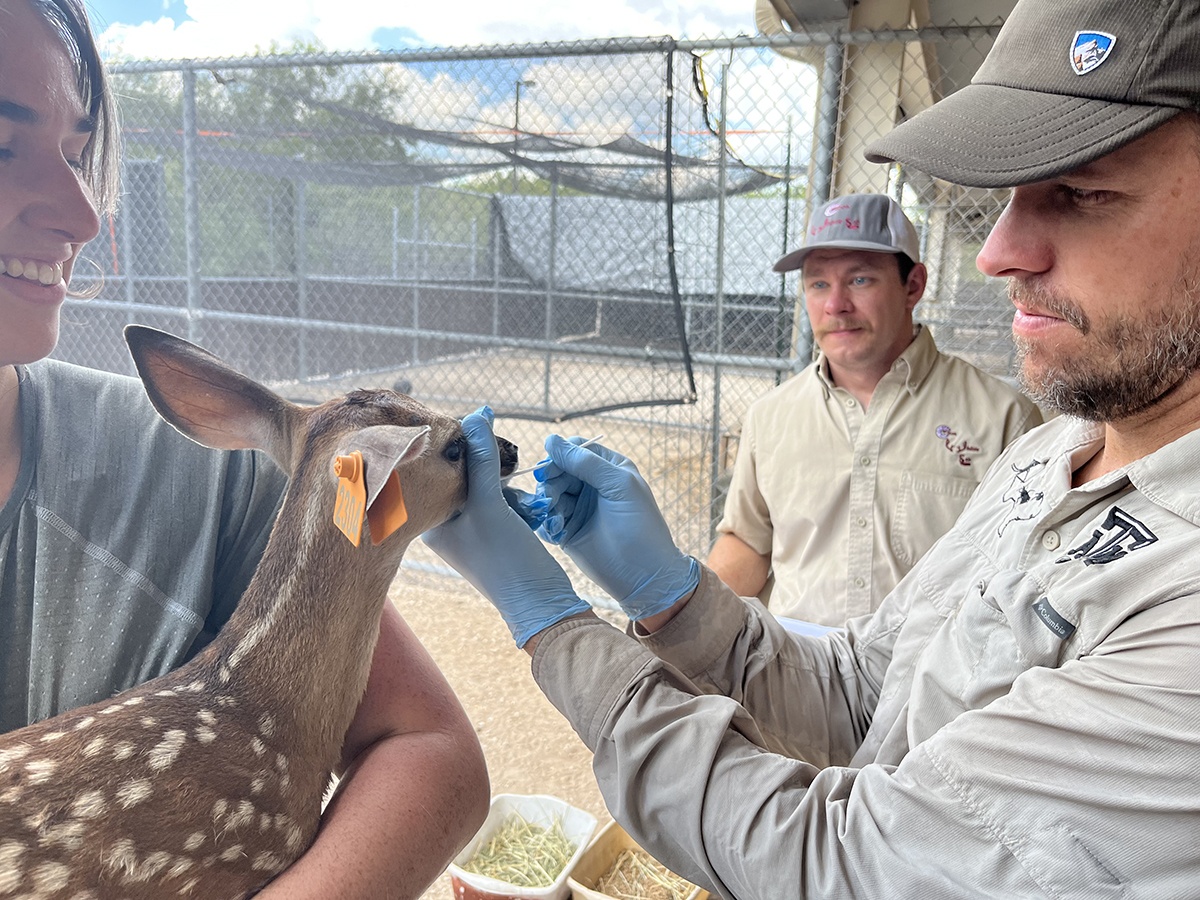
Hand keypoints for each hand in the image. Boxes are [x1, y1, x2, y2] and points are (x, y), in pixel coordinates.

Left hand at [422, 408, 590, 646]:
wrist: (541, 603)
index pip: (435, 469)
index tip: (478, 426)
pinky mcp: (493, 533)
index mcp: (429, 521)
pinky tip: (527, 509)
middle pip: (461, 474)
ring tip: (519, 498)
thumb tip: (476, 415)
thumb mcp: (491, 504)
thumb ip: (483, 458)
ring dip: (505, 483)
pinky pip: (500, 500)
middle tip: (506, 460)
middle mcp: (443, 525)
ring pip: (485, 485)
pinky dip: (515, 498)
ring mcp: (468, 530)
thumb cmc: (506, 559)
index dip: (457, 445)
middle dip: (488, 466)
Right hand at [531, 435, 698, 619]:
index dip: (560, 456)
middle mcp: (592, 485)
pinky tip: (556, 531)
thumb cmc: (639, 526)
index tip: (550, 469)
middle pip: (558, 470)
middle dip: (550, 480)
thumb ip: (585, 462)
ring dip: (547, 502)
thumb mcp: (618, 485)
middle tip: (550, 495)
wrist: (644, 576)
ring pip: (549, 493)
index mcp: (609, 468)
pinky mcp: (568, 530)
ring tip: (556, 517)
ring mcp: (579, 508)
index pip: (576, 449)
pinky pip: (547, 517)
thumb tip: (550, 440)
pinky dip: (546, 521)